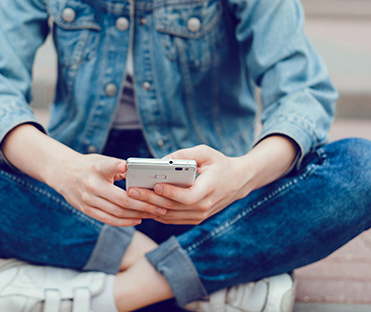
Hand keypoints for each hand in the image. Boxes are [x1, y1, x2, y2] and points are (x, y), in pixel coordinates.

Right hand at [1, 124, 164, 226]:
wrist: (62, 172)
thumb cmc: (89, 165)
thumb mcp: (101, 160)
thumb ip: (119, 168)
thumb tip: (143, 176)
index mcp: (96, 169)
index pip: (108, 167)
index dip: (117, 167)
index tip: (126, 166)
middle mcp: (91, 185)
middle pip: (122, 199)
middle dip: (144, 205)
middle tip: (161, 206)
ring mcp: (87, 200)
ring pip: (117, 212)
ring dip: (138, 215)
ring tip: (154, 214)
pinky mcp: (86, 209)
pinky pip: (109, 219)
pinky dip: (125, 221)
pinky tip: (138, 219)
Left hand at [127, 145, 252, 224]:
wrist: (238, 181)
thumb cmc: (219, 163)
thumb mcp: (205, 152)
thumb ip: (184, 154)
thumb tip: (161, 160)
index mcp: (209, 189)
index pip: (188, 197)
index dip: (171, 193)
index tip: (155, 185)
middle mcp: (205, 206)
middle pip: (173, 207)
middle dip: (150, 199)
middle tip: (132, 191)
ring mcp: (200, 215)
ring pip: (170, 216)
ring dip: (150, 208)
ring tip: (132, 198)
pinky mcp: (195, 218)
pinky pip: (172, 219)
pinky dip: (157, 213)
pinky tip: (142, 205)